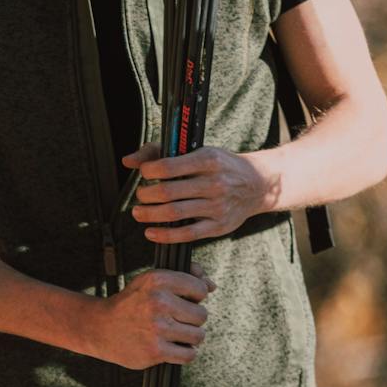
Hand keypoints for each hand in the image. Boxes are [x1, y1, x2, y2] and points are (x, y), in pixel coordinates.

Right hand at [83, 266, 214, 369]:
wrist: (99, 328)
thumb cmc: (131, 304)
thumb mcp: (151, 281)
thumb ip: (185, 276)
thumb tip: (212, 286)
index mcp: (157, 280)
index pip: (200, 288)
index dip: (194, 296)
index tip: (180, 301)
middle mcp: (158, 302)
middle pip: (202, 315)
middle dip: (191, 319)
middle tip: (173, 319)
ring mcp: (157, 327)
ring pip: (198, 336)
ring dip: (188, 337)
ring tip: (170, 333)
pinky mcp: (156, 350)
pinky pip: (189, 354)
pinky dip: (183, 353)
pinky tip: (170, 347)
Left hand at [123, 143, 272, 242]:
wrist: (258, 184)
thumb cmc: (218, 165)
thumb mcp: (196, 150)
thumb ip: (158, 151)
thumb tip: (127, 161)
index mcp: (207, 160)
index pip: (168, 167)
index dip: (148, 171)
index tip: (144, 173)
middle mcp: (214, 183)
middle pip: (167, 192)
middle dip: (145, 195)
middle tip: (140, 195)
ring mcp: (218, 206)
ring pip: (174, 213)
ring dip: (149, 215)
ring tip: (138, 212)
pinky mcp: (219, 226)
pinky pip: (188, 234)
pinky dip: (165, 235)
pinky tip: (151, 232)